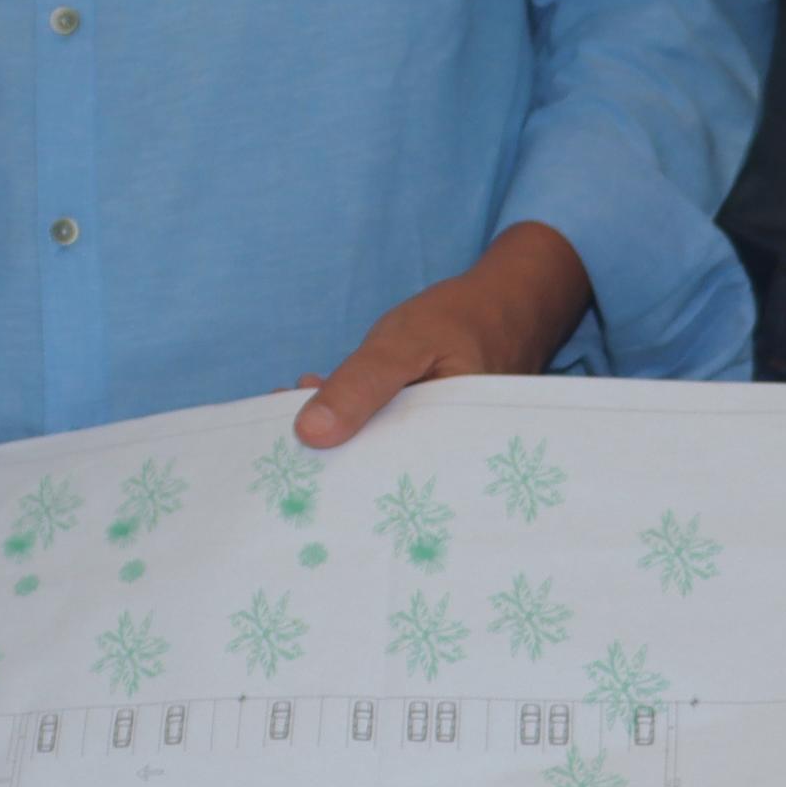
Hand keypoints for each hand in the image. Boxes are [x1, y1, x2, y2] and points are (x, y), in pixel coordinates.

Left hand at [292, 223, 593, 449]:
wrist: (506, 302)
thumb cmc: (461, 319)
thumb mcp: (404, 343)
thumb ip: (360, 385)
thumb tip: (309, 434)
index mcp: (449, 455)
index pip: (382, 484)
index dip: (333, 479)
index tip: (287, 467)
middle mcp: (442, 463)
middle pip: (375, 477)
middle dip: (328, 462)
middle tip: (279, 448)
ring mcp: (430, 446)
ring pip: (373, 453)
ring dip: (334, 437)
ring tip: (289, 420)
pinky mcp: (420, 429)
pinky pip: (379, 433)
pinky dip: (349, 419)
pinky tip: (316, 401)